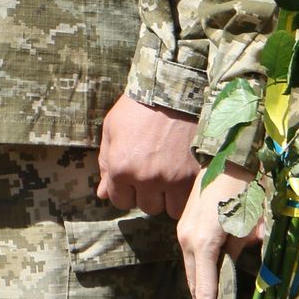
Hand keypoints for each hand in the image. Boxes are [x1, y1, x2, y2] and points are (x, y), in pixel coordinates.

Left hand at [96, 96, 200, 215]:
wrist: (173, 89)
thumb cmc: (138, 107)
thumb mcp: (112, 130)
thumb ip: (106, 165)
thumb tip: (102, 195)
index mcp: (121, 167)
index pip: (120, 201)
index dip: (126, 190)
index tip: (133, 177)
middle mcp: (146, 178)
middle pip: (146, 206)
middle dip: (148, 193)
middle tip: (153, 171)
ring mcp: (173, 178)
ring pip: (170, 209)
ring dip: (169, 197)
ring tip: (170, 174)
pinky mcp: (195, 174)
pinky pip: (190, 200)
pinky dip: (187, 193)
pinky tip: (184, 175)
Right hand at [176, 162, 260, 298]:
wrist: (229, 156)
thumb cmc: (246, 189)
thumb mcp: (254, 226)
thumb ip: (248, 253)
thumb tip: (246, 267)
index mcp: (204, 243)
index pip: (206, 291)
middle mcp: (187, 240)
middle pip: (195, 285)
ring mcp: (183, 232)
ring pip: (193, 272)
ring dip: (202, 293)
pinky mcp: (186, 225)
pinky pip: (193, 259)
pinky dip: (202, 276)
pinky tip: (210, 285)